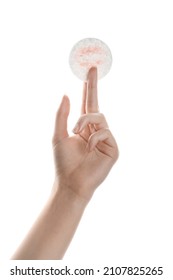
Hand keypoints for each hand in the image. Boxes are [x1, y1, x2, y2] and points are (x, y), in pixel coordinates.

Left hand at [52, 68, 118, 200]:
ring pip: (100, 117)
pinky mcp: (113, 148)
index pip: (87, 105)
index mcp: (83, 128)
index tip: (90, 71)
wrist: (71, 182)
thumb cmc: (63, 161)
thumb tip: (66, 94)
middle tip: (91, 67)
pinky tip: (89, 147)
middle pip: (95, 105)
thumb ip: (62, 115)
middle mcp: (95, 131)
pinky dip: (94, 137)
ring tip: (76, 131)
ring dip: (85, 120)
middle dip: (92, 87)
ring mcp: (105, 139)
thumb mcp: (58, 135)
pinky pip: (105, 132)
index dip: (89, 88)